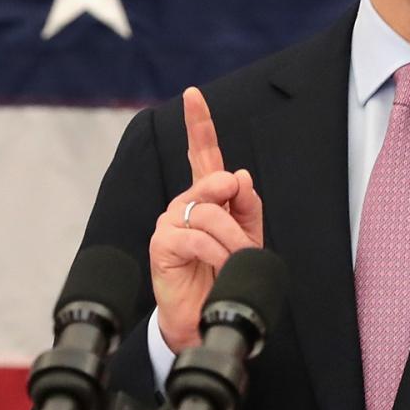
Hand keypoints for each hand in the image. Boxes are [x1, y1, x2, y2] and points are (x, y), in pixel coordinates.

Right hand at [148, 86, 265, 349]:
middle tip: (246, 242)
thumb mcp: (248, 238)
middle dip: (238, 213)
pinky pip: (198, 237)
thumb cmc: (227, 275)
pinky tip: (221, 266)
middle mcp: (184, 204)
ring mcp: (169, 221)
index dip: (199, 124)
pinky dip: (218, 253)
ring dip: (233, 241)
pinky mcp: (162, 243)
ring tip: (236, 261)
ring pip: (210, 213)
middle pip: (214, 182)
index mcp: (205, 196)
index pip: (202, 154)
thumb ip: (247, 206)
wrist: (208, 315)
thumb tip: (239, 175)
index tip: (193, 94)